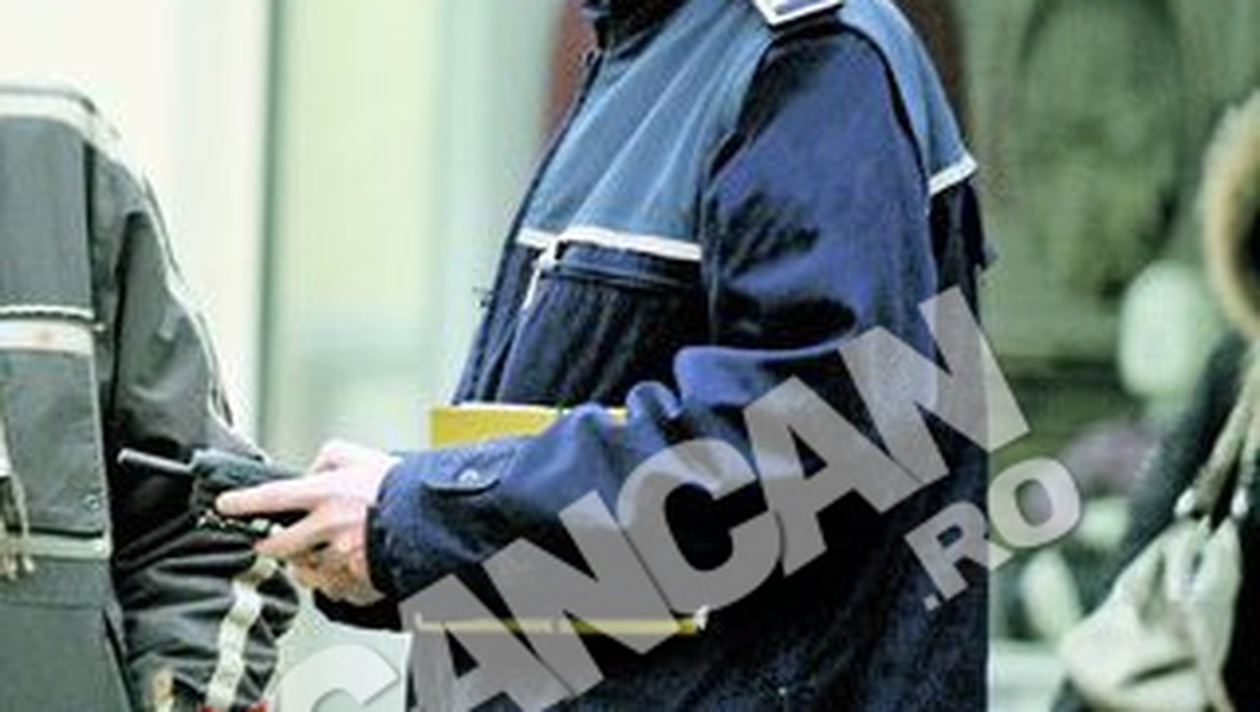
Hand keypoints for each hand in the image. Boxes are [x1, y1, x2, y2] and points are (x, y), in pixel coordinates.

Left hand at [216, 440, 398, 605]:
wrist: (435, 519)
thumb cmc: (403, 488)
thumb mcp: (365, 457)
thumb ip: (332, 456)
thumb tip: (311, 468)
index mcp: (327, 493)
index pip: (273, 497)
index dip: (244, 502)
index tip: (224, 505)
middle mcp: (328, 526)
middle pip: (279, 546)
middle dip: (269, 547)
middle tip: (269, 544)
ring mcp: (341, 556)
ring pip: (305, 571)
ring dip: (307, 565)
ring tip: (324, 554)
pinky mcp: (356, 579)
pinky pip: (333, 588)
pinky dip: (336, 580)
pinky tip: (349, 569)